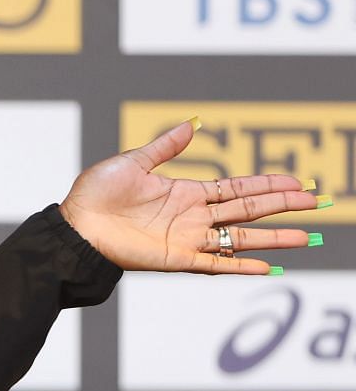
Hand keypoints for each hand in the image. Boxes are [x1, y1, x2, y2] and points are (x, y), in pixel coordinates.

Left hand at [58, 120, 319, 275]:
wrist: (72, 227)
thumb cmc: (94, 196)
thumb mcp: (133, 163)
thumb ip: (164, 147)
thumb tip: (192, 124)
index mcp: (186, 192)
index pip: (238, 187)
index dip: (268, 185)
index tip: (298, 182)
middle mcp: (192, 216)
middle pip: (248, 209)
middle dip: (283, 206)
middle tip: (317, 203)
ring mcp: (186, 238)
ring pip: (239, 236)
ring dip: (273, 238)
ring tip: (306, 237)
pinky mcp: (173, 258)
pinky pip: (214, 264)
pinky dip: (239, 265)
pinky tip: (267, 266)